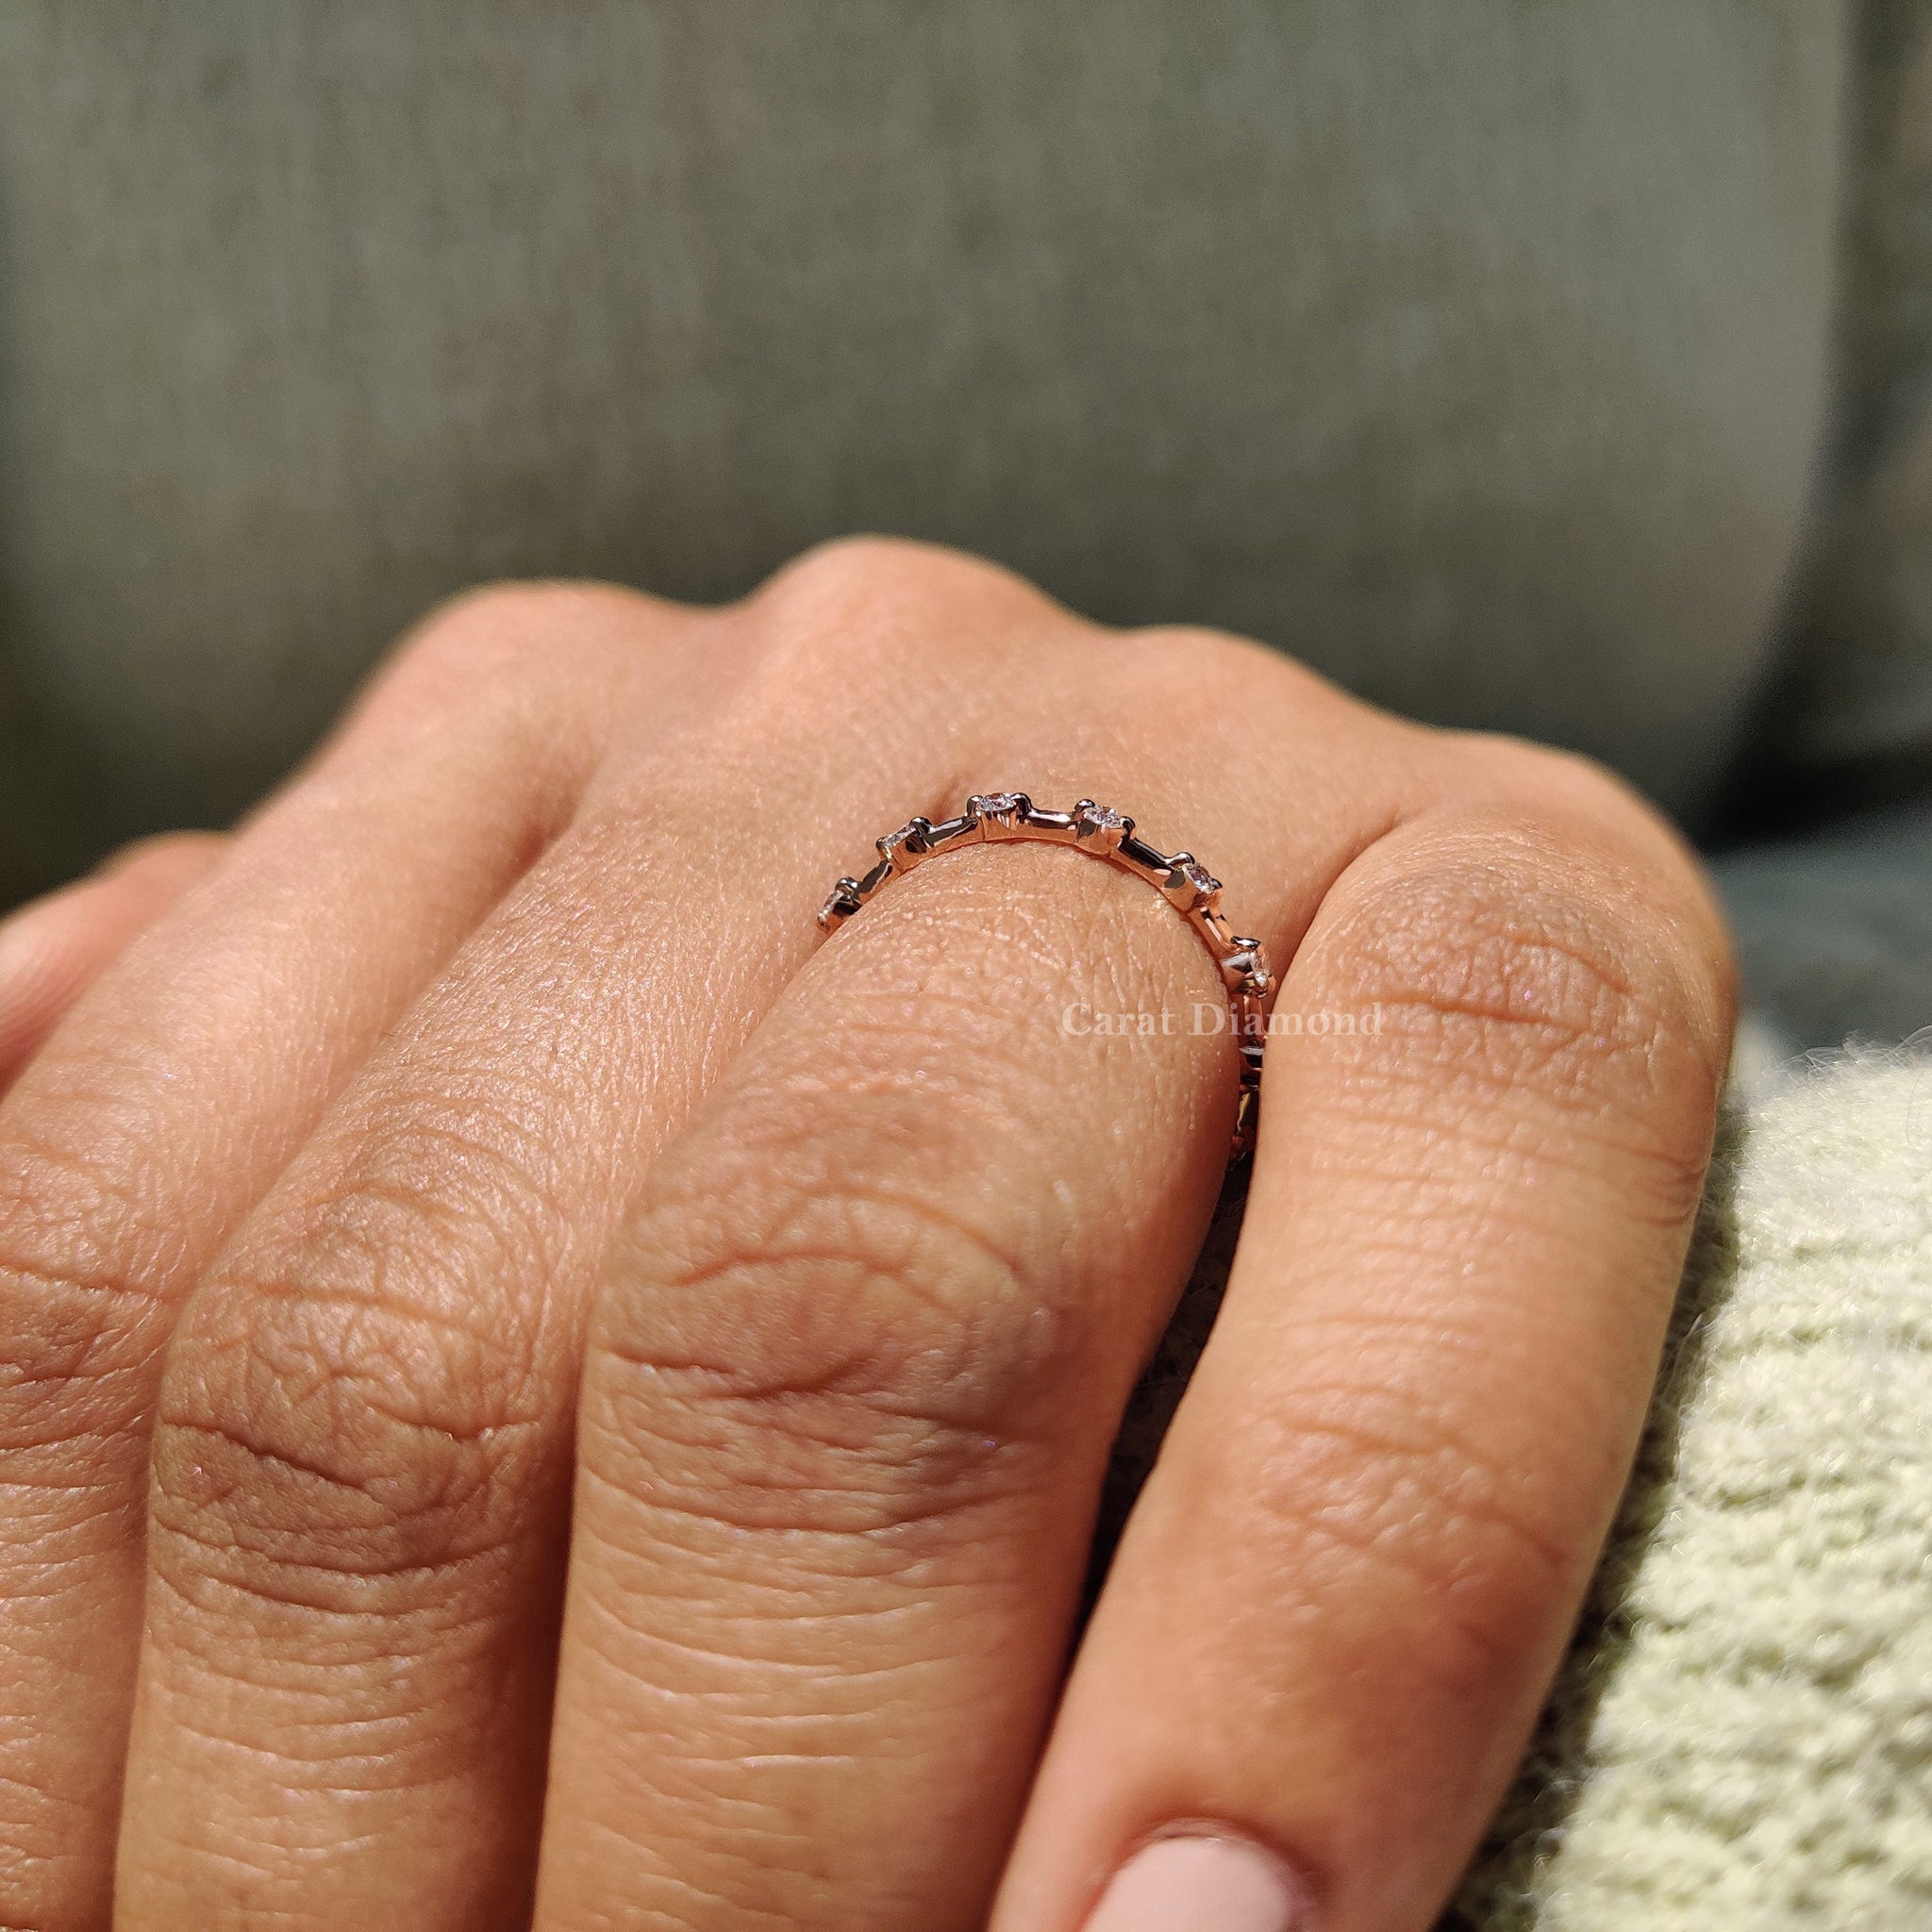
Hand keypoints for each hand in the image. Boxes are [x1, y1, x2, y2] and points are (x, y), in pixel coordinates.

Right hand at [0, 539, 1730, 1931]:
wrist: (1063, 940)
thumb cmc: (1290, 1285)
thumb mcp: (1370, 1437)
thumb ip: (1263, 1644)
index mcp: (1463, 867)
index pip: (1476, 1098)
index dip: (1325, 1614)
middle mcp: (1075, 736)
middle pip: (839, 1293)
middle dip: (732, 1836)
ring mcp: (723, 728)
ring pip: (396, 1310)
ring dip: (324, 1823)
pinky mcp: (441, 762)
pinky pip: (106, 1194)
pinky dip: (47, 1616)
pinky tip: (103, 1843)